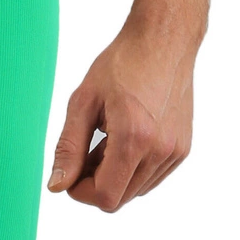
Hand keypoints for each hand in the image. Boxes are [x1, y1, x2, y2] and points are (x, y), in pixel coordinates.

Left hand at [46, 26, 194, 211]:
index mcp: (134, 138)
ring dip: (113, 176)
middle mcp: (160, 150)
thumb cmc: (121, 64)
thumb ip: (68, 148)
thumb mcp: (82, 102)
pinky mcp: (182, 148)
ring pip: (135, 190)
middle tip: (84, 151)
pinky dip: (132, 168)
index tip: (69, 171)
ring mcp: (175, 151)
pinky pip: (151, 177)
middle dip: (94, 183)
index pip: (105, 197)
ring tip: (103, 140)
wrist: (162, 42)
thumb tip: (56, 185)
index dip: (80, 191)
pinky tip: (122, 139)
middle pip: (119, 198)